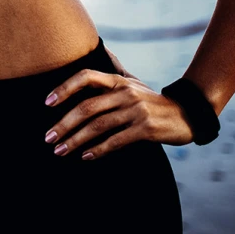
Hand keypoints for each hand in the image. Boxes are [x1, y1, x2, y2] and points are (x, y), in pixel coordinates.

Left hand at [43, 67, 194, 160]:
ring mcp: (136, 110)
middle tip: (49, 137)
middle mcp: (125, 92)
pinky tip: (86, 156)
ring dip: (76, 140)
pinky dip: (98, 149)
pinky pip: (116, 140)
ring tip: (61, 150)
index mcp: (117, 80)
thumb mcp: (131, 86)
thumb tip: (81, 86)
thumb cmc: (151, 102)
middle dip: (64, 124)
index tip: (47, 103)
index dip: (64, 88)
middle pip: (87, 107)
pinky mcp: (146, 128)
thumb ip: (109, 85)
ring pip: (98, 126)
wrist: (187, 113)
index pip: (85, 77)